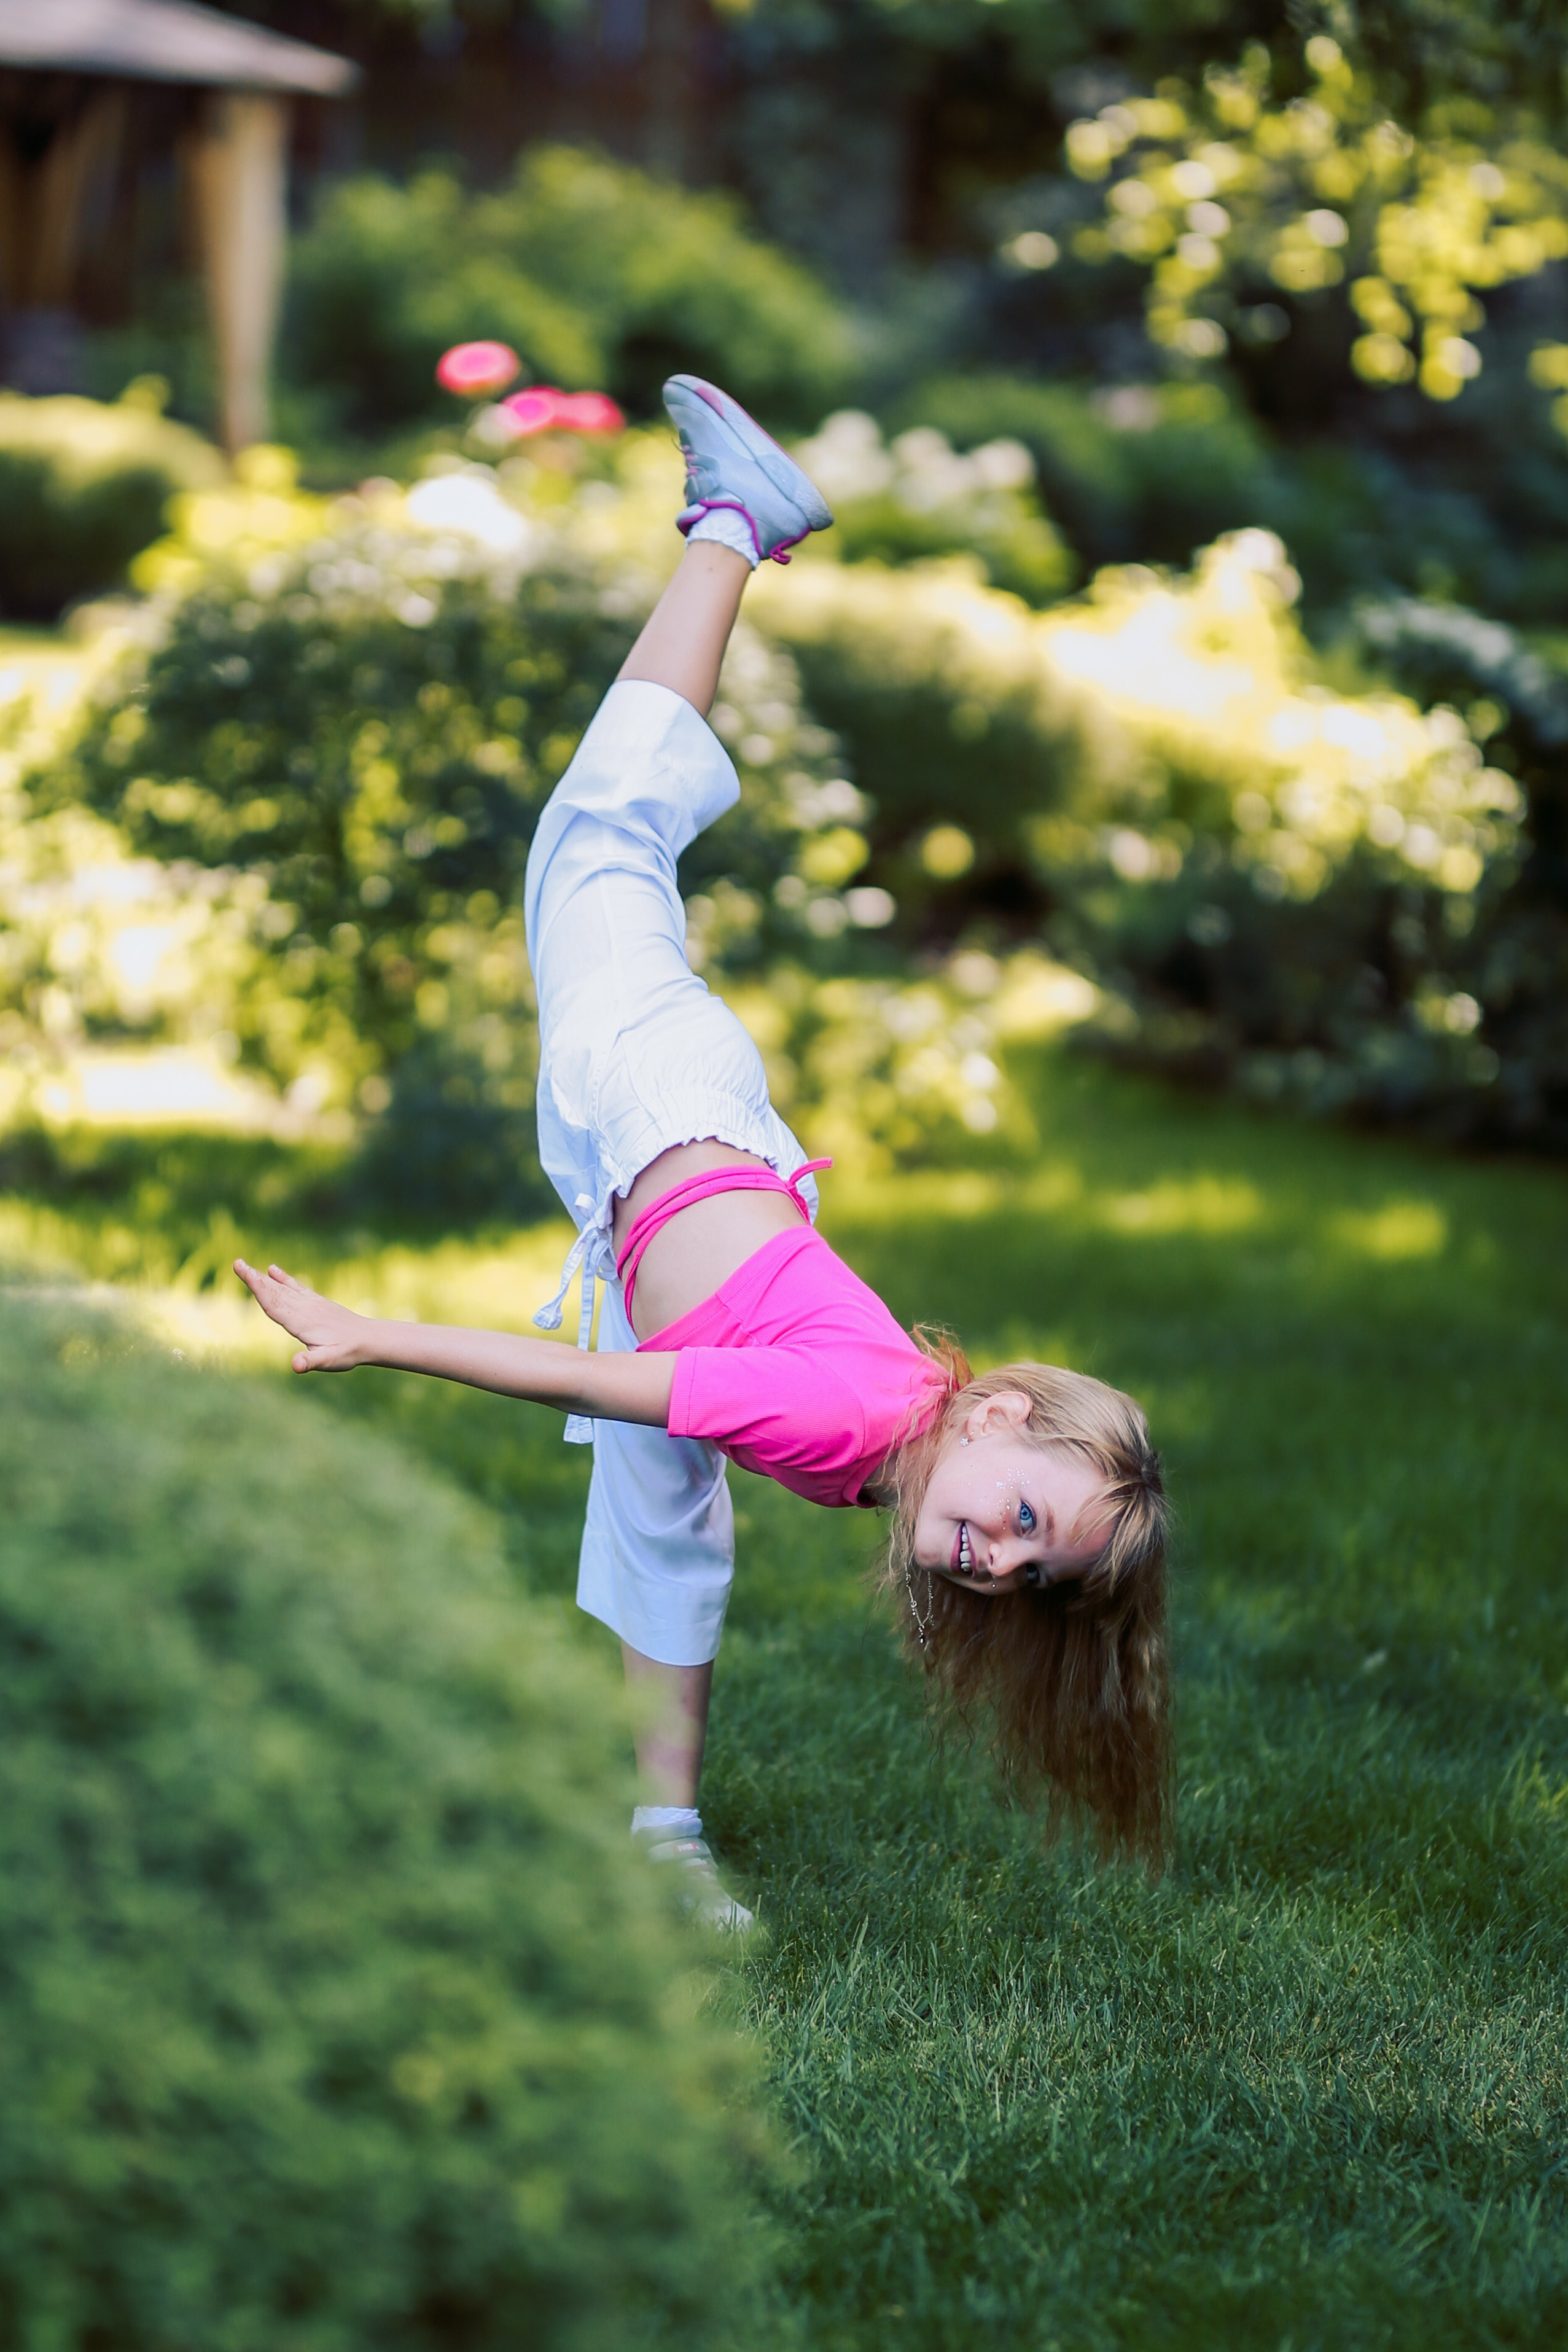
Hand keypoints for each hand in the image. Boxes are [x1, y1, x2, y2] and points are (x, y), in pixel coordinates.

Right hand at [234, 1260, 371, 1373]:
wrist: (369, 1339)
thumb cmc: (347, 1352)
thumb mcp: (329, 1361)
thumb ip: (311, 1361)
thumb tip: (295, 1366)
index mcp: (302, 1323)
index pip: (275, 1305)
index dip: (259, 1291)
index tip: (246, 1275)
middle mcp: (304, 1309)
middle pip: (274, 1292)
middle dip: (254, 1279)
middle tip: (236, 1263)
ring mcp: (310, 1304)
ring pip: (282, 1289)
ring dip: (263, 1277)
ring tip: (245, 1265)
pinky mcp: (316, 1302)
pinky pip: (296, 1287)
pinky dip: (283, 1278)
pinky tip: (272, 1269)